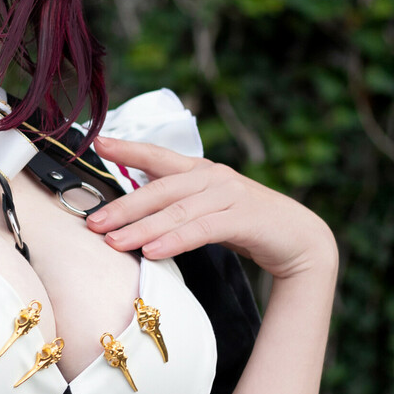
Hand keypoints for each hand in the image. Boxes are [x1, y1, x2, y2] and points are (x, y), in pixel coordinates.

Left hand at [88, 138, 335, 280]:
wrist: (300, 239)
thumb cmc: (247, 225)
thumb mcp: (207, 209)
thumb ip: (177, 204)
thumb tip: (134, 208)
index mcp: (201, 171)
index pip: (158, 156)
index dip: (128, 149)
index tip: (98, 142)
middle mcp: (213, 176)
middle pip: (159, 189)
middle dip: (123, 206)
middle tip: (93, 222)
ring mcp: (229, 194)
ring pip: (176, 211)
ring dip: (142, 228)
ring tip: (114, 242)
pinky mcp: (243, 218)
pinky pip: (201, 229)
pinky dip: (175, 240)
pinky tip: (153, 251)